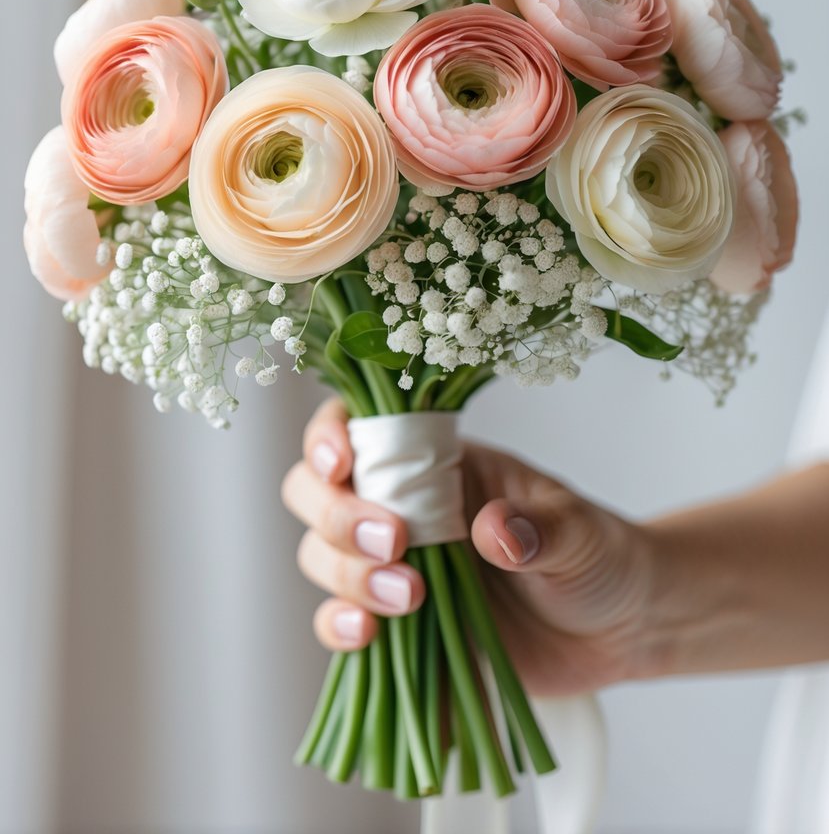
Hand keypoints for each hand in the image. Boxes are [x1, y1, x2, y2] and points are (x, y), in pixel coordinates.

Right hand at [282, 398, 660, 695]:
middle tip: (393, 544)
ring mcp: (395, 567)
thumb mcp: (581, 533)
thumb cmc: (597, 557)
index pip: (359, 428)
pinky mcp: (398, 628)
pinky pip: (341, 623)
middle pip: (318, 493)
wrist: (619, 631)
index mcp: (439, 461)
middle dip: (337, 516)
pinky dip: (340, 629)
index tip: (342, 466)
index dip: (329, 438)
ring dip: (346, 575)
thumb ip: (541, 528)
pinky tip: (367, 638)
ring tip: (410, 598)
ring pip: (322, 556)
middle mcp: (403, 507)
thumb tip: (495, 531)